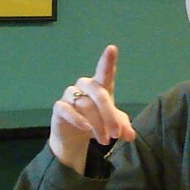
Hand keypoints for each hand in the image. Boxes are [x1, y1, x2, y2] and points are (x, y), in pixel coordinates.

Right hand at [50, 44, 134, 173]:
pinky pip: (68, 110)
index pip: (104, 71)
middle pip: (99, 93)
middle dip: (109, 115)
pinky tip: (86, 129)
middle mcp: (85, 86)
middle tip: (116, 134)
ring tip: (105, 140)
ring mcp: (70, 95)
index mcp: (100, 86)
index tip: (112, 48)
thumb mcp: (112, 125)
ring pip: (86, 105)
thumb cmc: (96, 122)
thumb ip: (122, 126)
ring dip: (98, 125)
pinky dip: (78, 119)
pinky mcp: (59, 107)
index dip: (107, 60)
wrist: (74, 137)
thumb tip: (130, 135)